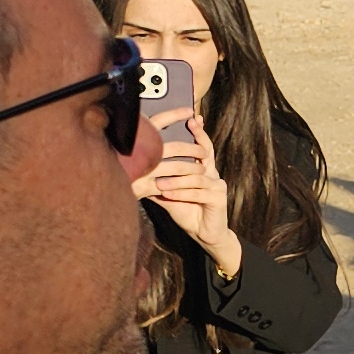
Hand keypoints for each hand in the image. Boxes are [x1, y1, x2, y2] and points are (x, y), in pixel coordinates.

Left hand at [135, 109, 242, 276]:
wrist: (205, 234)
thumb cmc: (187, 211)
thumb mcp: (169, 194)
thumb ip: (158, 182)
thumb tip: (134, 173)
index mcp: (203, 170)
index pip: (203, 147)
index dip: (199, 133)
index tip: (193, 118)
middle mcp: (213, 174)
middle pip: (204, 154)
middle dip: (191, 144)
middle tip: (176, 139)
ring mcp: (218, 185)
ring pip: (196, 176)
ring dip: (176, 180)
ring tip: (159, 184)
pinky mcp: (219, 198)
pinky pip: (199, 192)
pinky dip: (182, 193)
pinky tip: (168, 195)